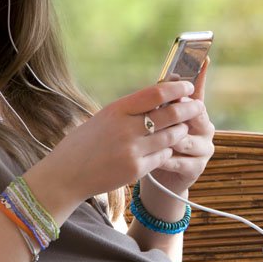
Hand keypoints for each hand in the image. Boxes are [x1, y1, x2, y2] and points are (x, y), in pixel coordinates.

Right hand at [34, 80, 199, 208]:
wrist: (66, 175)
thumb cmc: (84, 143)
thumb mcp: (104, 118)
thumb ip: (130, 110)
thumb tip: (160, 97)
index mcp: (117, 109)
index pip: (156, 93)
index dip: (177, 87)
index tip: (188, 86)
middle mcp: (127, 128)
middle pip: (170, 114)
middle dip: (189, 108)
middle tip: (197, 106)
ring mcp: (133, 150)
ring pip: (172, 136)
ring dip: (181, 130)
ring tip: (184, 127)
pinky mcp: (136, 170)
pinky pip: (164, 156)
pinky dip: (168, 150)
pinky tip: (168, 147)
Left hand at [145, 57, 214, 195]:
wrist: (156, 174)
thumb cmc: (154, 141)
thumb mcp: (156, 119)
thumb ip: (162, 102)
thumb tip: (165, 78)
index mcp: (197, 112)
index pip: (197, 92)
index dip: (198, 78)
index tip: (200, 61)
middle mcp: (205, 128)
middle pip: (195, 114)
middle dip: (177, 112)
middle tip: (159, 109)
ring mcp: (204, 148)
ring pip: (186, 139)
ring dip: (167, 139)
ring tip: (150, 139)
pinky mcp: (197, 167)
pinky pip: (180, 160)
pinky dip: (164, 158)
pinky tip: (152, 158)